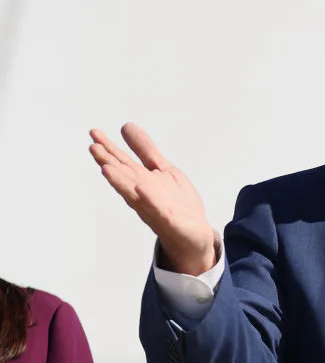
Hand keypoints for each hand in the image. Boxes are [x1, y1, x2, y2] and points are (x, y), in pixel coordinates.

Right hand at [89, 123, 217, 275]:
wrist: (194, 236)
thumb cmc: (177, 204)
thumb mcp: (164, 170)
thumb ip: (145, 150)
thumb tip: (126, 126)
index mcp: (141, 182)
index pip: (123, 163)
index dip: (110, 149)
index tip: (94, 134)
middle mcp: (143, 195)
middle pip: (124, 177)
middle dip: (109, 163)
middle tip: (93, 147)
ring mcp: (154, 208)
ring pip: (133, 194)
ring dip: (120, 181)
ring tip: (106, 167)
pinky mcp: (170, 221)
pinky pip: (158, 210)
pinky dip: (149, 199)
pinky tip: (141, 188)